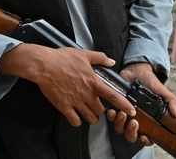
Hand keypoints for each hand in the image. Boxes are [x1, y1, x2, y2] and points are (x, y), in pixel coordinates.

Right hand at [0, 44, 135, 126]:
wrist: (44, 65)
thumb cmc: (62, 59)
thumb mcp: (84, 54)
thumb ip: (100, 58)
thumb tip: (111, 61)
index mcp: (93, 82)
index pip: (114, 96)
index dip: (125, 105)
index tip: (131, 110)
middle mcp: (86, 94)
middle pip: (101, 111)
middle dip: (101, 111)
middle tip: (97, 106)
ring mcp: (75, 102)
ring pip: (90, 118)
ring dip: (91, 117)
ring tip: (87, 112)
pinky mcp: (64, 107)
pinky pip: (75, 121)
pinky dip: (77, 121)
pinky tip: (75, 115)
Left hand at [106, 63, 175, 144]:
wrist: (137, 70)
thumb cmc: (150, 83)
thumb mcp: (162, 92)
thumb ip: (171, 102)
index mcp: (149, 121)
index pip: (147, 137)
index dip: (146, 141)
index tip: (145, 137)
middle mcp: (136, 120)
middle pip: (131, 136)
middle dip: (131, 132)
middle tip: (134, 122)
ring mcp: (125, 115)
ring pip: (120, 129)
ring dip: (120, 124)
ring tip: (123, 114)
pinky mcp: (116, 108)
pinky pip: (111, 118)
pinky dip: (111, 116)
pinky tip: (113, 111)